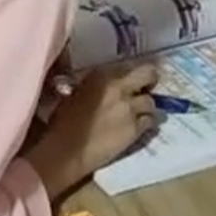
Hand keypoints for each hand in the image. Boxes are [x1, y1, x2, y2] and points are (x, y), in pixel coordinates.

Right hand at [23, 64, 159, 196]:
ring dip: (147, 106)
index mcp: (102, 75)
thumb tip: (105, 86)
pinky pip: (151, 121)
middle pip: (149, 74)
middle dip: (150, 80)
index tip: (132, 79)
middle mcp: (120, 87)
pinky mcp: (136, 128)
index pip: (129, 65)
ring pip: (152, 102)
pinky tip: (140, 127)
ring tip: (140, 113)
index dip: (132, 73)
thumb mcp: (75, 93)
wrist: (66, 150)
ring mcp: (130, 108)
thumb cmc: (63, 122)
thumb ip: (93, 85)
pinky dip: (147, 123)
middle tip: (146, 88)